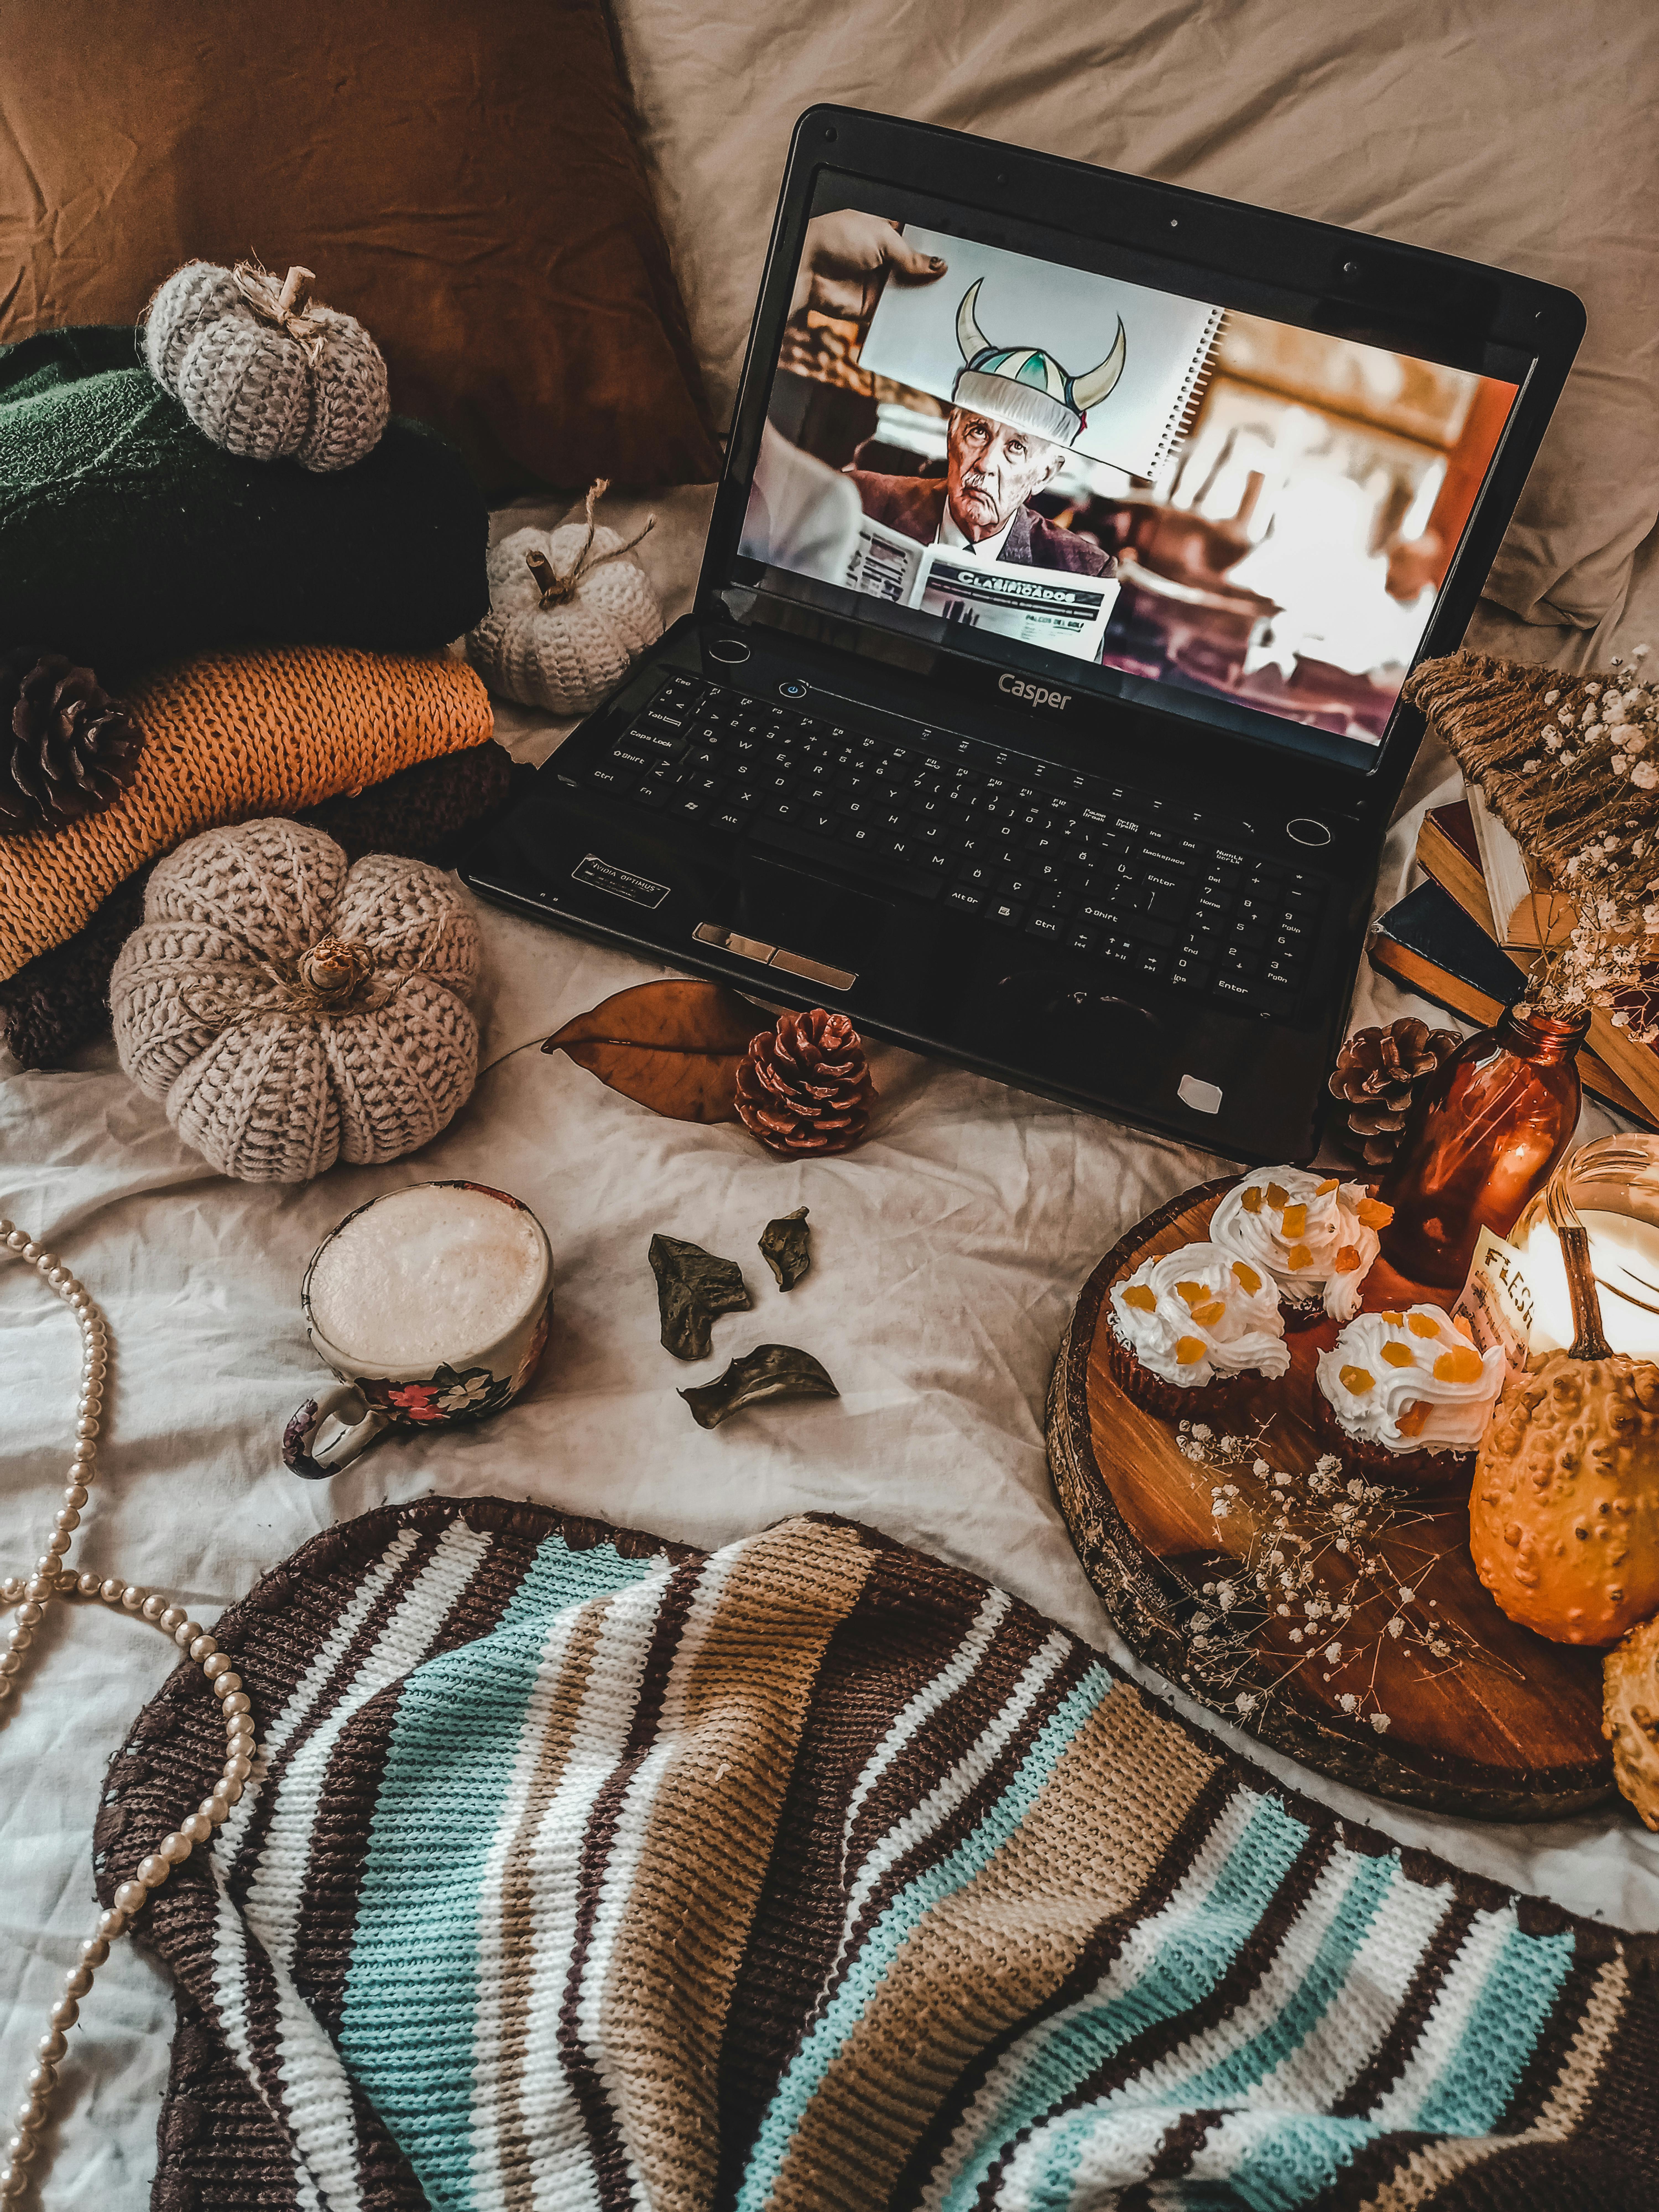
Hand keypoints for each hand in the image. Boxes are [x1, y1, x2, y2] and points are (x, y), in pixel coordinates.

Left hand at [789, 212, 946, 325]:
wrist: (807, 266)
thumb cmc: (836, 238)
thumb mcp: (881, 237)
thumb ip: (911, 254)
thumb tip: (938, 265)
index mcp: (887, 234)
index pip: (917, 241)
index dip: (934, 249)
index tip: (952, 256)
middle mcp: (885, 259)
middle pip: (917, 269)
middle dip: (933, 275)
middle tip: (953, 279)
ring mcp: (880, 284)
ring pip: (910, 293)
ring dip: (924, 296)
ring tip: (945, 298)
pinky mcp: (873, 308)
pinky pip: (895, 314)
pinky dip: (908, 316)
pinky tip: (924, 314)